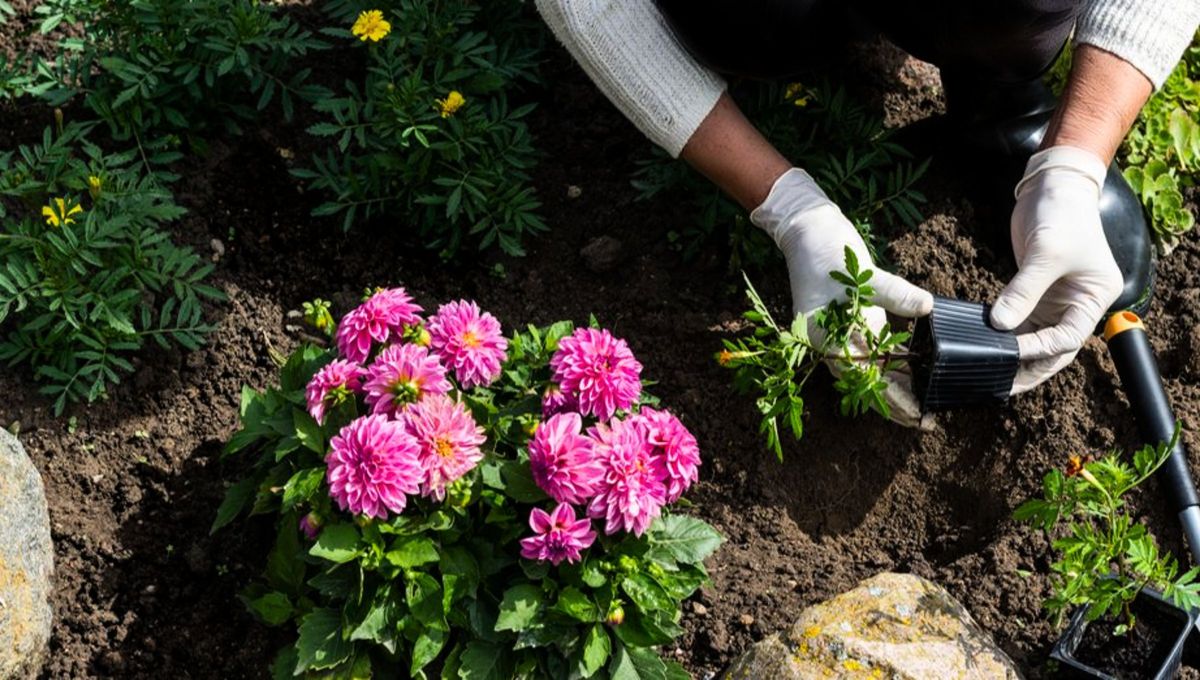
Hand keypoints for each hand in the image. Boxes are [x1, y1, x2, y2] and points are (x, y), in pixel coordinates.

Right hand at [751, 168, 934, 426]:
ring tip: (925, 403)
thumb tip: (927, 307)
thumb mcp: (861, 274)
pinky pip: (877, 349)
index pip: (865, 380)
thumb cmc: (827, 252)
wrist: (807, 229)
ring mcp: (845, 332)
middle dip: (897, 403)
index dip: (892, 400)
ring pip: (873, 370)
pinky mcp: (856, 319)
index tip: (917, 415)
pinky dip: (895, 362)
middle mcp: (835, 343)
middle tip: (927, 420)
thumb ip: (895, 294)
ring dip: (897, 386)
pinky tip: (917, 370)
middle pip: (868, 384)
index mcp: (829, 339)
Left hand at [990, 146, 1123, 393]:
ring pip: (1035, 338)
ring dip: (1014, 356)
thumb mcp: (1045, 253)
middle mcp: (1078, 304)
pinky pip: (1020, 322)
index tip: (1012, 350)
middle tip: (1001, 385)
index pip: (1069, 336)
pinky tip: (985, 348)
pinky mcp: (1034, 293)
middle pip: (1054, 347)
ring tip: (990, 374)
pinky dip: (1005, 336)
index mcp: (1095, 297)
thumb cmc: (1062, 214)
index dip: (1041, 348)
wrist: (1053, 186)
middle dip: (1030, 367)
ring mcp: (1056, 300)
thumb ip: (1023, 290)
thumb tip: (1000, 325)